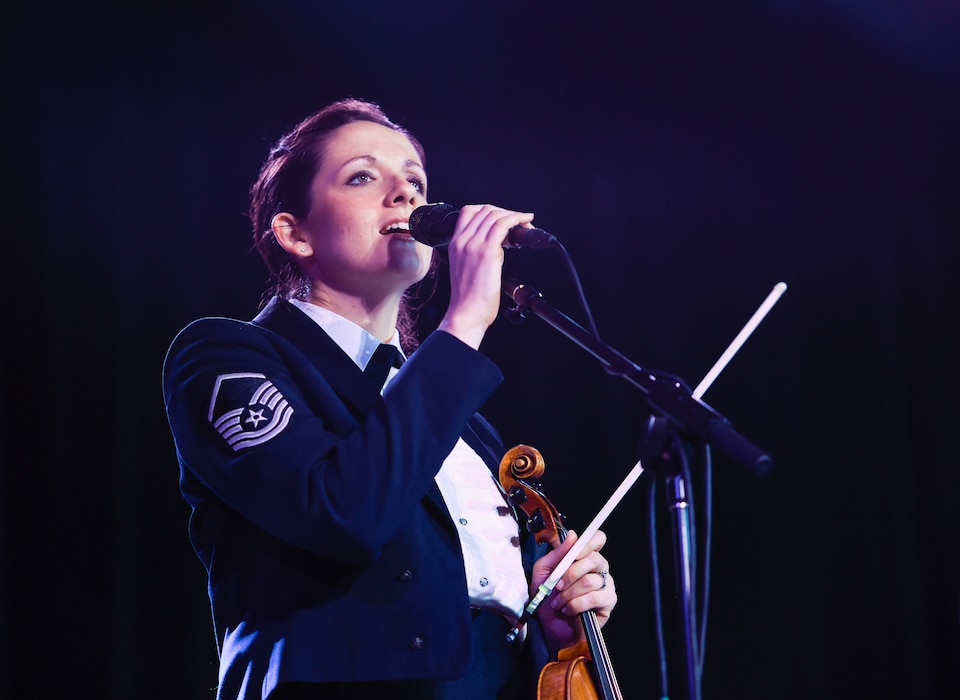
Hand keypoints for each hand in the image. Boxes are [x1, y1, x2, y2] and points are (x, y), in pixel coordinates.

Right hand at [437, 204, 533, 348]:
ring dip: (514, 215)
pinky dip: (517, 219)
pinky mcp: (487, 252)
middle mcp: (462, 241)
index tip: (502, 217)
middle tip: (518, 222)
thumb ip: (475, 255)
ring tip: (526, 224)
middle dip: (504, 212)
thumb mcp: (465, 269)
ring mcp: (473, 245)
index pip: (468, 212)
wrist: (466, 313)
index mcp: (454, 244)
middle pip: (484, 211)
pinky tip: (526, 224)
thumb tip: (497, 247)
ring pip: (495, 215)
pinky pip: (503, 225)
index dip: (489, 210)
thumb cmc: (468, 299)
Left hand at [531, 529, 616, 654]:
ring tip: (558, 602)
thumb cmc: (546, 597)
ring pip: (591, 581)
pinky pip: (594, 598)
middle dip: (571, 573)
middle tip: (557, 585)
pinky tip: (568, 610)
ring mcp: (606, 585)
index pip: (597, 539)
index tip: (574, 552)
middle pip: (594, 559)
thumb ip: (558, 553)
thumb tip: (573, 535)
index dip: (587, 543)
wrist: (547, 626)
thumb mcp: (544, 571)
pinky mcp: (608, 603)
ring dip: (569, 593)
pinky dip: (576, 604)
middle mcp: (599, 569)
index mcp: (585, 557)